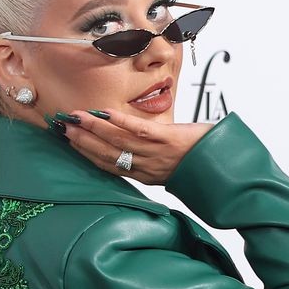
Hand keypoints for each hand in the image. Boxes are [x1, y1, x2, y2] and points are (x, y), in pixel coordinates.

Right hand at [55, 109, 214, 186]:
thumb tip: (130, 143)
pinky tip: (104, 113)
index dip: (86, 153)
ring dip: (94, 129)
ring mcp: (156, 153)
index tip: (69, 140)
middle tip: (63, 128)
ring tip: (76, 118)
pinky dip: (119, 122)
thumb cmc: (198, 161)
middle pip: (107, 154)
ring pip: (118, 142)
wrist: (225, 163)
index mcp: (144, 175)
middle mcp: (146, 167)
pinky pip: (138, 131)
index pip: (108, 164)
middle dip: (82, 140)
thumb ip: (148, 158)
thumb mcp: (167, 165)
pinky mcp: (168, 139)